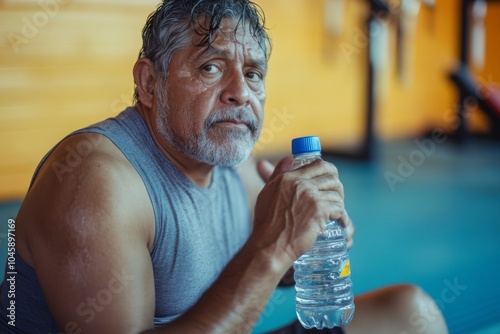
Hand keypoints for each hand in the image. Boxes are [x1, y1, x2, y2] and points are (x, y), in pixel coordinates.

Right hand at [250, 157, 353, 272]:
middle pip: (330, 173)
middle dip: (336, 183)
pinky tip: (341, 222)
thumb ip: (277, 174)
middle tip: (335, 194)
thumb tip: (289, 159)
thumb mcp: (267, 193)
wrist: (270, 246)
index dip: (326, 170)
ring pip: (336, 192)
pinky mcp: (319, 211)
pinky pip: (339, 209)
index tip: (329, 178)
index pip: (316, 163)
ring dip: (339, 201)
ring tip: (336, 211)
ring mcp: (311, 196)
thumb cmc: (266, 224)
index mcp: (288, 177)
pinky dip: (342, 216)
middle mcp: (300, 183)